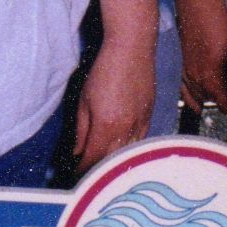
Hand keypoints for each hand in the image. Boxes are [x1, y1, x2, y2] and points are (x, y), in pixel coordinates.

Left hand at [74, 40, 154, 170]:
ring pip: (128, 156)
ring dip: (115, 164)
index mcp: (106, 126)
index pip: (93, 160)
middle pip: (111, 162)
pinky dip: (130, 151)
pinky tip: (122, 152)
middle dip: (98, 172)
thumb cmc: (104, 71)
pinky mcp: (150, 117)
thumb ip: (81, 130)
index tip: (76, 177)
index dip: (83, 171)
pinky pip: (140, 143)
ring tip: (105, 169)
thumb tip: (78, 152)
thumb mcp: (84, 100)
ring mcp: (141, 124)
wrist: (132, 49)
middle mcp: (126, 130)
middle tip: (88, 177)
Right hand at [177, 1, 226, 115]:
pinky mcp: (180, 63)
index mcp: (213, 77)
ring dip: (203, 101)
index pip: (223, 103)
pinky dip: (188, 96)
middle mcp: (198, 78)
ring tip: (208, 108)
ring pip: (194, 95)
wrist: (198, 7)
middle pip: (208, 100)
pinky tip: (192, 102)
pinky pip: (182, 87)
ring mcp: (186, 71)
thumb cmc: (219, 24)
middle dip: (218, 104)